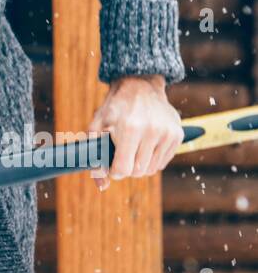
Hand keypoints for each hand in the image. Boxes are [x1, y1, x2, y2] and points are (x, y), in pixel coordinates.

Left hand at [87, 75, 183, 189]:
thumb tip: (102, 186)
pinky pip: (162, 162)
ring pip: (151, 170)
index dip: (114, 171)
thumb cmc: (114, 108)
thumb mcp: (96, 128)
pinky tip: (145, 145)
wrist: (140, 86)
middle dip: (127, 168)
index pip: (123, 169)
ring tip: (132, 148)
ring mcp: (168, 133)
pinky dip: (151, 159)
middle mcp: (153, 131)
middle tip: (121, 154)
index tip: (111, 164)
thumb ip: (95, 158)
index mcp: (130, 129)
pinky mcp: (177, 134)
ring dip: (139, 165)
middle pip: (138, 172)